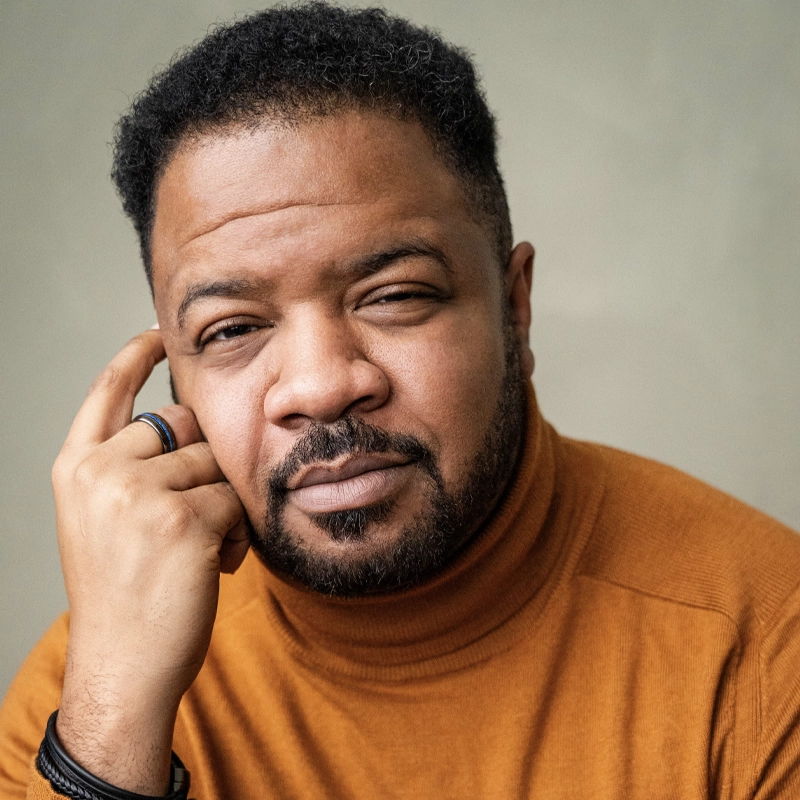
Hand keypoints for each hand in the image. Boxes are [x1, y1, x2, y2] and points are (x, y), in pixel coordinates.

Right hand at [51, 329, 248, 793]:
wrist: (122, 667)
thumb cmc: (122, 596)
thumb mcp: (103, 520)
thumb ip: (130, 469)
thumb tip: (185, 428)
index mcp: (76, 468)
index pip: (107, 391)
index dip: (134, 357)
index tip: (156, 335)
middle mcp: (100, 471)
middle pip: (183, 424)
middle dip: (202, 464)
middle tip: (187, 517)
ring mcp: (139, 493)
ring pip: (217, 462)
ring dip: (222, 503)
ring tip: (198, 548)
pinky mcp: (182, 518)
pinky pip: (236, 499)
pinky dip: (237, 532)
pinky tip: (213, 564)